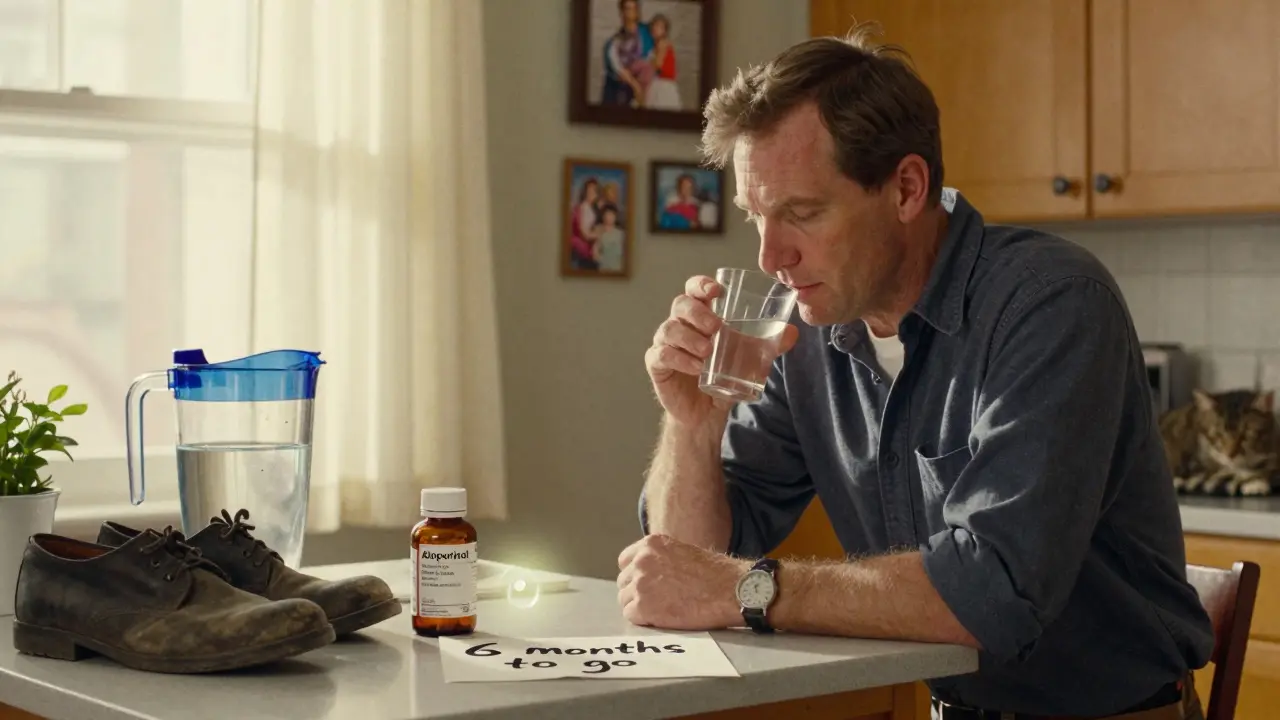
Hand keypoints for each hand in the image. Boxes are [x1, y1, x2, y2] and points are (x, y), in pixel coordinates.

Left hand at [616, 534, 748, 629]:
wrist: (730, 590)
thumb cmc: (714, 574)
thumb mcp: (682, 552)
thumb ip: (660, 559)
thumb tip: (647, 574)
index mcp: (650, 544)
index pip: (625, 561)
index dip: (635, 575)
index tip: (646, 585)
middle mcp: (641, 561)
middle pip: (623, 582)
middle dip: (636, 593)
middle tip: (656, 601)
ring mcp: (641, 583)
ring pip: (625, 600)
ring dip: (640, 607)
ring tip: (662, 610)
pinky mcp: (644, 606)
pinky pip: (631, 616)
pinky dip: (644, 620)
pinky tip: (662, 618)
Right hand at [645, 275, 798, 426]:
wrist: (706, 412)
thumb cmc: (723, 375)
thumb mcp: (748, 359)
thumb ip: (768, 345)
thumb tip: (792, 332)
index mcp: (699, 315)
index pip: (694, 289)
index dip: (701, 284)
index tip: (717, 291)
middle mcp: (680, 324)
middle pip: (680, 304)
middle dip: (697, 312)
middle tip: (716, 327)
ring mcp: (665, 343)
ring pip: (669, 328)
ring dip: (689, 337)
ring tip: (708, 351)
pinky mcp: (657, 364)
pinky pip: (661, 354)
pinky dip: (679, 358)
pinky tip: (696, 367)